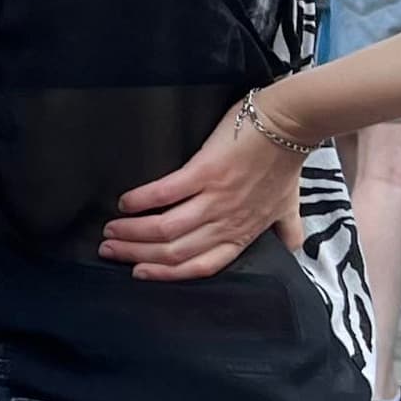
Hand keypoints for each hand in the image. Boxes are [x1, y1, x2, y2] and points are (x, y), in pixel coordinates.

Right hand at [100, 106, 302, 281]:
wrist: (288, 126)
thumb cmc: (285, 163)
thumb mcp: (287, 206)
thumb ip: (285, 230)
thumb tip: (291, 249)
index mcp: (242, 234)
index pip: (200, 266)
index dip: (166, 274)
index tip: (139, 272)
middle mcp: (226, 222)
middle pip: (174, 250)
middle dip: (137, 254)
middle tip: (109, 250)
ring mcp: (215, 198)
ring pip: (166, 228)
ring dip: (132, 232)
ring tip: (110, 230)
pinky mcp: (205, 172)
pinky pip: (166, 193)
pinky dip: (141, 200)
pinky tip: (124, 202)